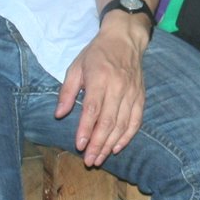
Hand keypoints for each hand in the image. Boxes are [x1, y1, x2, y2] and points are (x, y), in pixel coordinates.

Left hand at [56, 20, 147, 166]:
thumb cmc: (97, 53)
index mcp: (100, 78)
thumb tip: (59, 114)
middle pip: (108, 121)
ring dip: (110, 144)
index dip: (86, 129)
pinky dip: (128, 136)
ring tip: (99, 158)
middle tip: (89, 160)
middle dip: (98, 143)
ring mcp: (131, 93)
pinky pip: (136, 121)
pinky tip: (117, 148)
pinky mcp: (140, 96)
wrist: (125, 39)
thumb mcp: (76, 67)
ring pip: (122, 124)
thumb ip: (67, 91)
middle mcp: (118, 87)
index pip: (93, 109)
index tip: (79, 145)